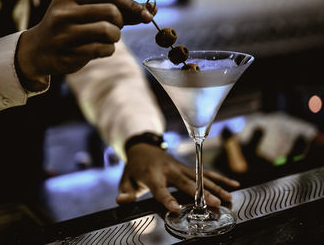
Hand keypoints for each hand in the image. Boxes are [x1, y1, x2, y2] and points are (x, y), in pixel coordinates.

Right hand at [17, 0, 154, 90]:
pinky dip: (108, 50)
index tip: (148, 15)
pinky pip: (104, 50)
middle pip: (111, 12)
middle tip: (114, 28)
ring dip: (115, 38)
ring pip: (109, 31)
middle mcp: (64, 12)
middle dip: (120, 22)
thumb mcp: (84, 10)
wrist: (38, 50)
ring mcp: (65, 34)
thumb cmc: (69, 27)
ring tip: (106, 39)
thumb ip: (113, 8)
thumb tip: (149, 10)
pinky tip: (99, 50)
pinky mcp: (70, 53)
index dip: (132, 5)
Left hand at [116, 143, 239, 212]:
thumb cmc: (135, 168)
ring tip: (229, 199)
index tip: (175, 208)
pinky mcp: (187, 167)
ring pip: (200, 178)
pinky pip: (205, 172)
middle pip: (186, 183)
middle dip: (200, 194)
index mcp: (152, 175)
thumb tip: (122, 201)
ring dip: (215, 188)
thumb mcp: (125, 179)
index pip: (159, 189)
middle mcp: (169, 170)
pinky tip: (233, 184)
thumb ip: (125, 192)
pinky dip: (219, 178)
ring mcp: (180, 167)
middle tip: (214, 204)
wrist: (144, 148)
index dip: (166, 199)